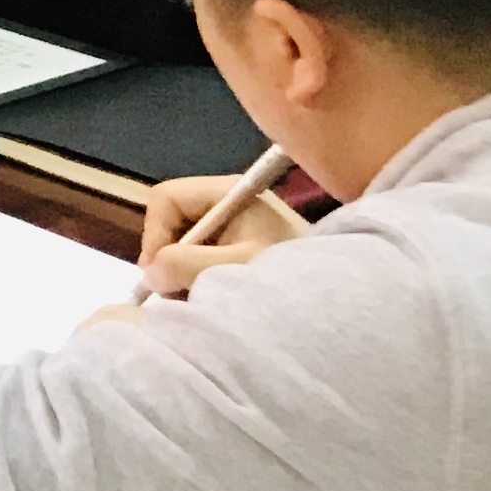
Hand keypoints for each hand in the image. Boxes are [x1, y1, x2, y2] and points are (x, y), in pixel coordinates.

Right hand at [132, 169, 309, 299]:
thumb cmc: (293, 277)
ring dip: (181, 272)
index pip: (167, 199)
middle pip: (172, 221)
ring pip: (183, 242)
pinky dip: (196, 278)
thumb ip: (187, 264)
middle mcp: (228, 203)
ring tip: (198, 297)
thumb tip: (149, 273)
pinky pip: (200, 257)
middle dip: (168, 258)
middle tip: (175, 292)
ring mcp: (234, 225)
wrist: (341, 298)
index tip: (157, 273)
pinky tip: (213, 297)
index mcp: (229, 193)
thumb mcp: (237, 268)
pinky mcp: (240, 247)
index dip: (155, 234)